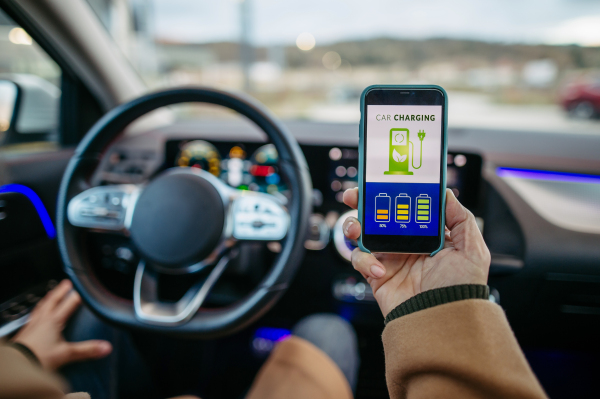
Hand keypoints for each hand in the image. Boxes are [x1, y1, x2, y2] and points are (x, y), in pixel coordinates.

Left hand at [11, 279, 111, 370]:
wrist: (16, 364)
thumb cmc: (38, 357)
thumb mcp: (67, 353)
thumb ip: (87, 350)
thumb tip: (106, 347)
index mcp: (53, 321)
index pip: (68, 303)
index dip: (77, 295)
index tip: (83, 288)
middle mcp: (41, 320)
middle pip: (52, 301)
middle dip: (60, 291)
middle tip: (65, 283)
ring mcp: (31, 326)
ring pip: (40, 308)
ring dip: (47, 299)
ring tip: (50, 295)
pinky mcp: (23, 334)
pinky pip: (32, 318)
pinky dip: (36, 313)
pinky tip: (36, 317)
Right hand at [343, 188, 489, 315]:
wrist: (443, 321)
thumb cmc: (461, 289)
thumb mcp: (472, 249)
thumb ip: (460, 217)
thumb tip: (444, 192)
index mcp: (427, 234)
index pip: (406, 206)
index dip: (392, 193)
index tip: (381, 181)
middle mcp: (407, 244)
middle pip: (378, 215)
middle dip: (362, 203)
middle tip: (353, 196)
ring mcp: (390, 259)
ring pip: (362, 234)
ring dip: (354, 226)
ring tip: (357, 229)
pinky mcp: (376, 276)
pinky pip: (359, 260)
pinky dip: (364, 262)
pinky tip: (379, 270)